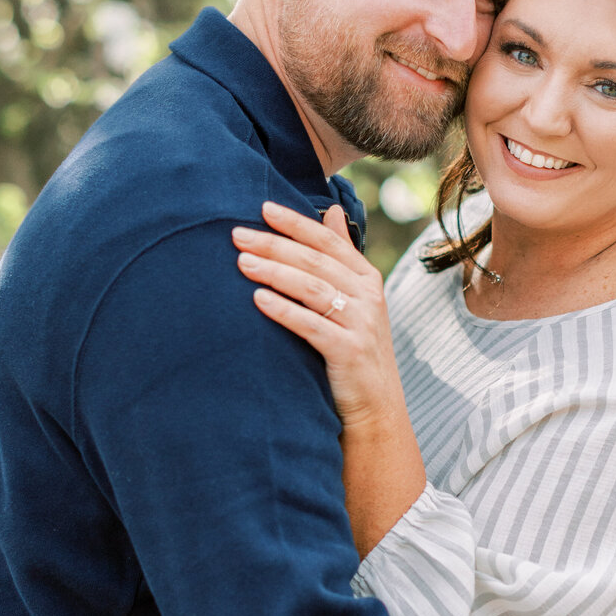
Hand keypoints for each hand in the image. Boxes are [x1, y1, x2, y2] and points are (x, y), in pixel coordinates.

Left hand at [233, 200, 405, 429]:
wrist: (377, 407)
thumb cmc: (355, 349)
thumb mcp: (355, 299)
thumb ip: (342, 256)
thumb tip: (331, 209)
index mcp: (367, 278)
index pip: (329, 241)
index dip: (296, 223)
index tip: (263, 208)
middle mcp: (368, 296)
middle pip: (316, 261)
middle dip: (274, 245)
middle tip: (237, 236)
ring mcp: (361, 324)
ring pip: (312, 288)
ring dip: (275, 272)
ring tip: (242, 263)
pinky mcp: (350, 351)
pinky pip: (311, 325)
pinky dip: (284, 310)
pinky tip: (258, 299)